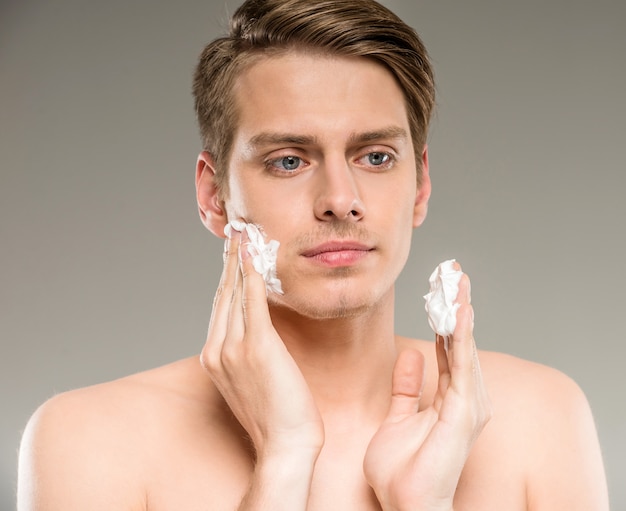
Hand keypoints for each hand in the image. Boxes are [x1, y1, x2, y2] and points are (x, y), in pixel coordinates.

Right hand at [200, 227, 323, 459]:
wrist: (284, 443)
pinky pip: (253, 301)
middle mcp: (217, 348)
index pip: (220, 306)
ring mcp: (233, 347)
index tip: (233, 253)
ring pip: (235, 292)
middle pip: (223, 294)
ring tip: (245, 235)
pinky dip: (253, 274)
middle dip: (230, 261)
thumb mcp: (251, 380)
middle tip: (237, 233)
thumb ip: (247, 352)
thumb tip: (257, 328)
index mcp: (214, 356)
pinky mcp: (256, 346)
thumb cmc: (275, 414)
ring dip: (240, 260)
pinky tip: (255, 255)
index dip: (227, 276)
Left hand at [363, 265, 491, 510]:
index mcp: (449, 397)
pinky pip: (462, 365)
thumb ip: (408, 386)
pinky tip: (459, 311)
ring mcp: (468, 403)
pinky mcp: (464, 411)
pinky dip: (461, 336)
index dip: (444, 315)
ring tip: (457, 279)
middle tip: (452, 270)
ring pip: (464, 346)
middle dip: (456, 304)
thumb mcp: (399, 415)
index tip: (439, 286)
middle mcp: (464, 396)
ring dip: (461, 311)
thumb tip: (412, 355)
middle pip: (460, 341)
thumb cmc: (402, 469)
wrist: (406, 503)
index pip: (449, 346)